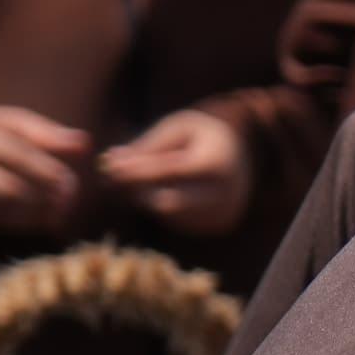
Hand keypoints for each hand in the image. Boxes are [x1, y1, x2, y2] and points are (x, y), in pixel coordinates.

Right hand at [0, 103, 92, 236]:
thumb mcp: (16, 123)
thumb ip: (49, 134)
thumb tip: (84, 143)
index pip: (11, 152)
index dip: (42, 168)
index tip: (68, 179)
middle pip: (2, 184)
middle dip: (40, 195)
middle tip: (69, 200)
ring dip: (33, 213)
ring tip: (61, 212)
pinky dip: (20, 223)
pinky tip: (44, 220)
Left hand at [98, 107, 250, 236]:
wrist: (245, 156)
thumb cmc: (203, 136)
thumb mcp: (178, 128)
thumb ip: (148, 145)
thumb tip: (112, 160)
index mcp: (218, 163)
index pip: (169, 170)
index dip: (136, 168)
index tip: (109, 164)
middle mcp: (224, 194)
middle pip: (167, 200)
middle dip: (138, 188)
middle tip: (114, 173)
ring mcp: (221, 214)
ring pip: (168, 213)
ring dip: (145, 197)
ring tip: (136, 176)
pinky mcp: (215, 226)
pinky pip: (176, 220)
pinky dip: (160, 205)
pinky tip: (158, 188)